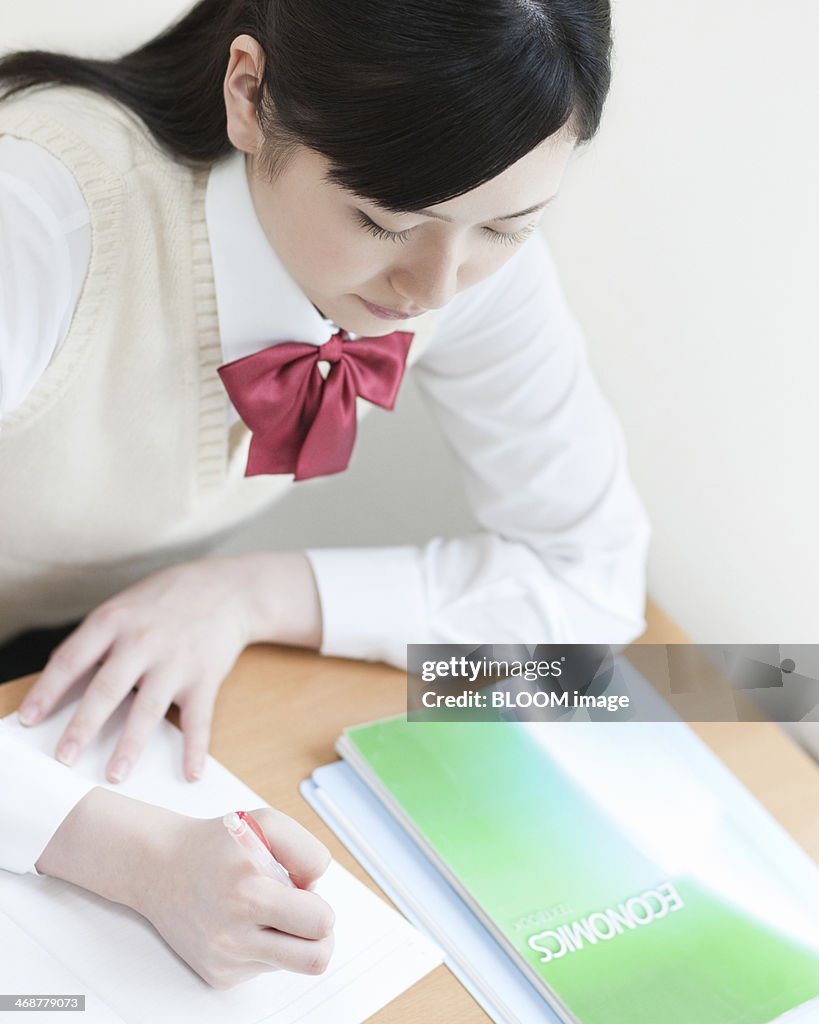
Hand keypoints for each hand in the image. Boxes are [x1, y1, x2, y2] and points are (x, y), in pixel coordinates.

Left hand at [17, 553, 321, 783]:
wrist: (229, 588)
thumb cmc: (168, 599)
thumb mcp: (125, 606)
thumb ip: (96, 639)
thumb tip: (61, 679)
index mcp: (115, 621)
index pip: (72, 659)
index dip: (47, 691)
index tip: (28, 720)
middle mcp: (143, 641)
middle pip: (106, 689)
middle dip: (83, 727)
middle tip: (65, 758)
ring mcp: (176, 661)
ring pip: (148, 709)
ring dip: (131, 746)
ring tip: (114, 775)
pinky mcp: (205, 677)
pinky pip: (199, 718)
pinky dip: (195, 748)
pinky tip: (190, 773)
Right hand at [143, 806, 335, 986]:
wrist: (161, 867)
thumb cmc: (217, 844)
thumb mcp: (267, 824)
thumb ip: (306, 852)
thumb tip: (316, 890)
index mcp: (248, 895)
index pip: (319, 922)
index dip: (320, 904)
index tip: (302, 890)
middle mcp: (234, 936)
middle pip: (315, 959)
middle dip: (319, 934)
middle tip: (302, 911)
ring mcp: (226, 961)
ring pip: (290, 964)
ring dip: (290, 939)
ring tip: (268, 911)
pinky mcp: (218, 976)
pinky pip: (263, 967)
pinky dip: (264, 945)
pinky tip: (243, 921)